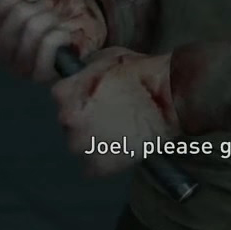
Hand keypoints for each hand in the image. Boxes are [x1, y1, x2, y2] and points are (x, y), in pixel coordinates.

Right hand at [0, 0, 107, 82]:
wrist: (82, 17)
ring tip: (56, 20)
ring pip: (32, 32)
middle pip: (15, 19)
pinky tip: (64, 35)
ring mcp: (20, 68)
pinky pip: (49, 47)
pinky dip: (60, 34)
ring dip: (50, 19)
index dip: (9, 0)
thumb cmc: (51, 0)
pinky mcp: (42, 75)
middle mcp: (0, 54)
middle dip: (37, 6)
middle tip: (47, 7)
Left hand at [51, 47, 178, 177]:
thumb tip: (81, 79)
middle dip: (87, 122)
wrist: (167, 95)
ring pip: (80, 148)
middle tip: (111, 118)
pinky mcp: (99, 165)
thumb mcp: (104, 60)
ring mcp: (82, 144)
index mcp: (63, 93)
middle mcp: (67, 119)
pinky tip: (120, 151)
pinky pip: (94, 169)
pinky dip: (106, 164)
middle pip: (70, 125)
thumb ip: (85, 74)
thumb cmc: (141, 74)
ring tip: (118, 135)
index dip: (81, 99)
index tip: (96, 101)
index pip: (62, 99)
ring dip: (95, 144)